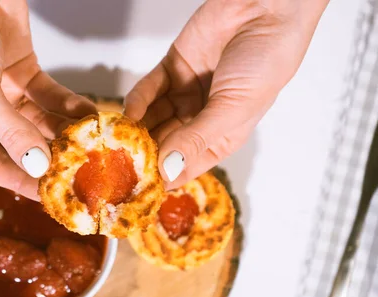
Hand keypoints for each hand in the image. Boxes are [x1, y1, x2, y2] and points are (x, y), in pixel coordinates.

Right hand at [0, 0, 95, 199]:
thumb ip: (9, 130)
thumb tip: (37, 165)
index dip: (23, 183)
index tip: (52, 197)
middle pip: (20, 147)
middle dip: (50, 159)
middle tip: (80, 174)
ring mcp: (3, 93)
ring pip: (40, 124)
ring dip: (65, 134)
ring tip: (91, 149)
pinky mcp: (23, 73)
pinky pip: (51, 98)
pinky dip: (69, 108)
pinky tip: (88, 119)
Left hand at [125, 0, 328, 188]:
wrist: (268, 7)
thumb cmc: (267, 61)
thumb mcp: (234, 107)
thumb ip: (197, 138)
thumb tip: (168, 170)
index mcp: (222, 136)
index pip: (186, 165)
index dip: (165, 175)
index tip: (141, 185)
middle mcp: (202, 118)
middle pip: (164, 144)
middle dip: (144, 152)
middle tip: (122, 162)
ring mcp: (185, 93)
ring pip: (152, 118)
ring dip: (137, 128)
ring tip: (121, 138)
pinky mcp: (173, 68)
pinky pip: (149, 90)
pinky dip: (137, 101)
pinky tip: (130, 112)